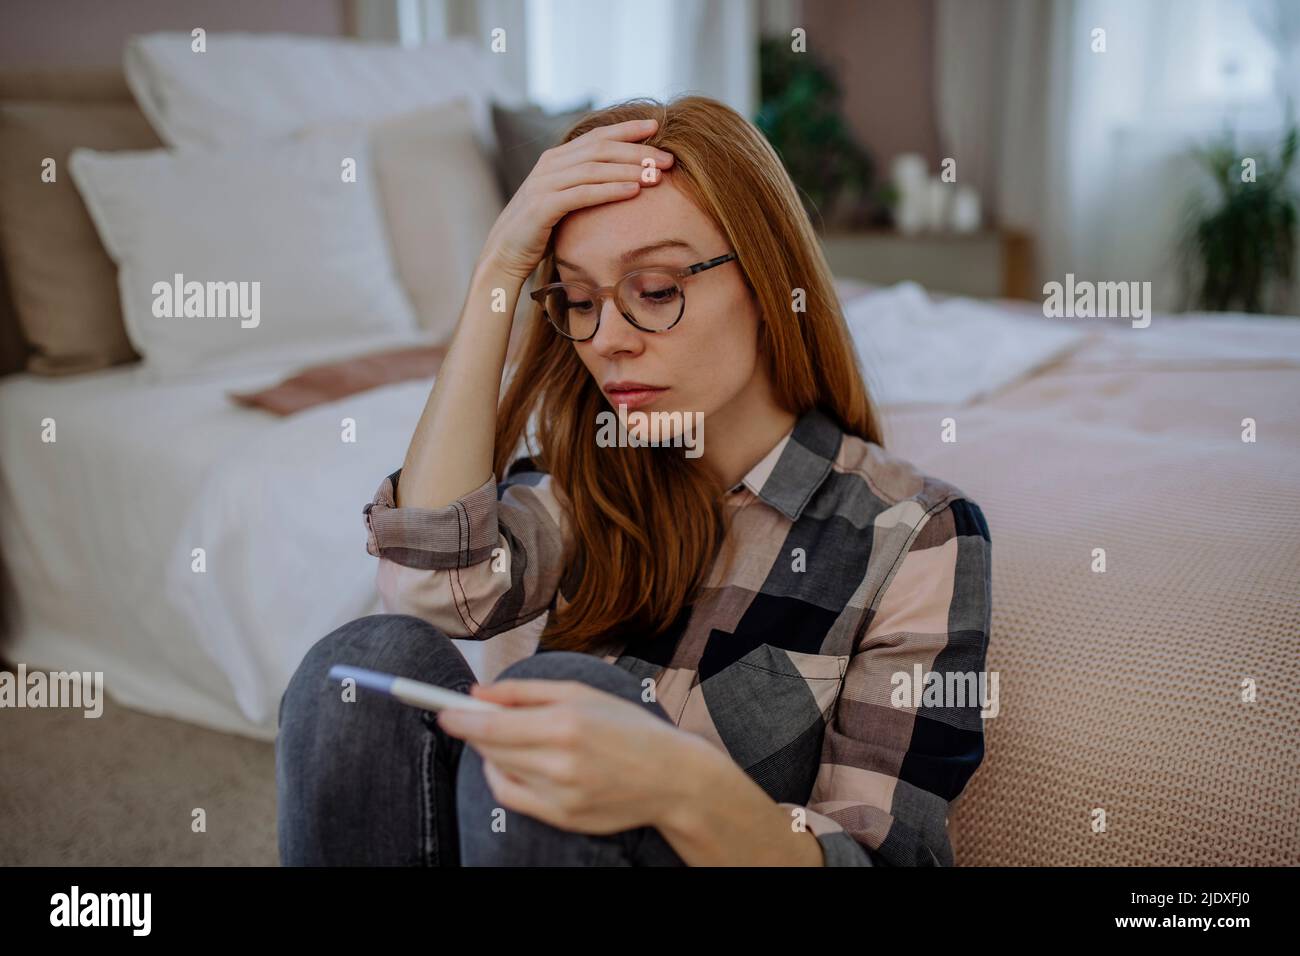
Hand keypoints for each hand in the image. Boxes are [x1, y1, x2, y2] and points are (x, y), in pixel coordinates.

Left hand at [436, 677, 695, 834]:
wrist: (671, 777)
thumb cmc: (627, 728)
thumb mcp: (582, 693)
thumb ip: (526, 691)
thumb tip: (478, 693)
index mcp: (565, 723)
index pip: (492, 725)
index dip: (460, 719)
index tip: (441, 712)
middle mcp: (560, 761)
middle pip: (490, 749)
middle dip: (473, 733)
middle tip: (471, 719)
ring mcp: (560, 794)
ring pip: (500, 772)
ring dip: (493, 754)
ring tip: (512, 738)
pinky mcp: (562, 817)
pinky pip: (512, 798)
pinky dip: (503, 779)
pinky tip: (517, 764)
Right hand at [478, 117, 674, 283]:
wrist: (504, 254)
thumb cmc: (539, 230)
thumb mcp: (563, 200)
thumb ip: (584, 185)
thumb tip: (620, 180)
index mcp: (556, 158)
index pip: (597, 136)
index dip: (628, 129)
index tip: (657, 127)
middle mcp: (550, 164)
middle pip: (601, 148)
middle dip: (638, 151)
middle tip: (668, 159)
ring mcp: (545, 183)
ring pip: (595, 168)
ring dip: (629, 169)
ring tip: (657, 175)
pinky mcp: (543, 206)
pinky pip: (582, 193)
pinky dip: (609, 190)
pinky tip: (633, 191)